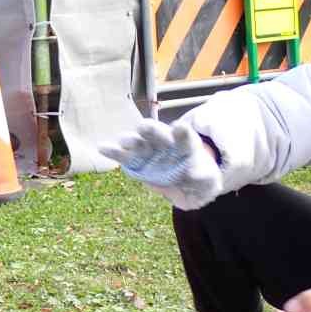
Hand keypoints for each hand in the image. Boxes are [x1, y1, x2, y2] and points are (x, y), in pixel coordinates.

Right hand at [99, 119, 222, 209]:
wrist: (185, 184)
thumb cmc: (199, 181)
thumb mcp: (208, 183)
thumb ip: (204, 179)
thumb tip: (195, 174)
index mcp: (187, 146)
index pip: (185, 138)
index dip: (182, 133)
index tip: (179, 128)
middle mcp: (166, 144)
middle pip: (158, 135)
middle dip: (152, 130)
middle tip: (144, 127)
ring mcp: (149, 152)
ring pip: (139, 143)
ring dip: (131, 140)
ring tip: (124, 141)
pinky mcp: (136, 162)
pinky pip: (123, 156)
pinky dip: (113, 151)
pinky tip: (102, 147)